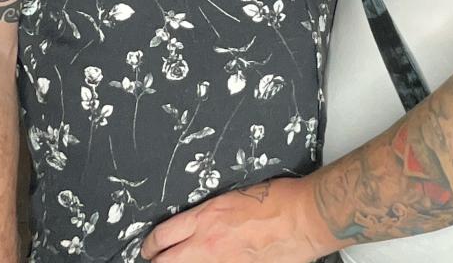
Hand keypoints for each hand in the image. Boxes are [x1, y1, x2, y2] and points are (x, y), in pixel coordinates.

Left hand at [140, 177, 331, 262]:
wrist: (304, 217)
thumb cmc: (278, 200)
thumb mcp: (236, 196)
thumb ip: (213, 212)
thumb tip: (201, 222)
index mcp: (207, 215)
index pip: (163, 235)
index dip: (150, 244)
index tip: (148, 247)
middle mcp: (208, 242)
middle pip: (165, 261)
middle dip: (156, 261)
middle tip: (155, 259)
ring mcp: (221, 262)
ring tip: (177, 262)